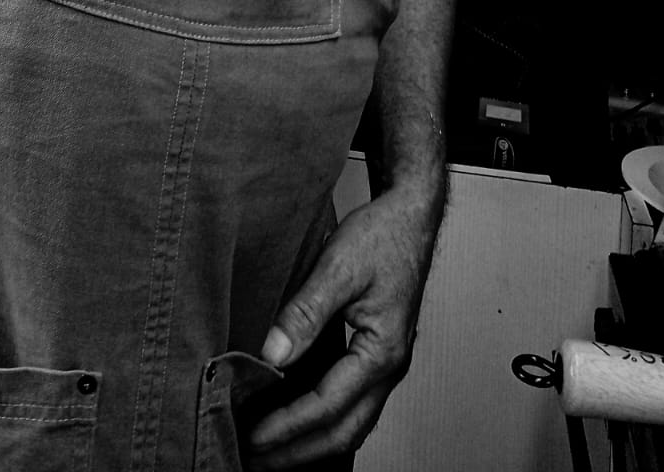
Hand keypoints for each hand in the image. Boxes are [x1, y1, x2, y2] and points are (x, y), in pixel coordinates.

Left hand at [244, 186, 442, 468]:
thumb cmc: (384, 235)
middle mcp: (389, 366)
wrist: (410, 215)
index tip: (253, 436)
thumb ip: (306, 312)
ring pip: (350, 424)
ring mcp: (386, 364)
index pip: (328, 404)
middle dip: (297, 452)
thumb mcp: (339, 265)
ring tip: (270, 450)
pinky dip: (322, 420)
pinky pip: (351, 403)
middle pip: (343, 432)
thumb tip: (273, 354)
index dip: (287, 425)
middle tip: (255, 461)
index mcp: (383, 350)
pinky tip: (295, 416)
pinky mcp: (376, 354)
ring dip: (310, 442)